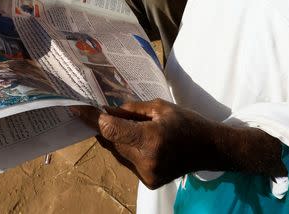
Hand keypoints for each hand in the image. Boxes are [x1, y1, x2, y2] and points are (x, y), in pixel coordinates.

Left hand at [73, 99, 285, 188]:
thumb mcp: (160, 108)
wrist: (211, 149)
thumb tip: (106, 111)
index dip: (94, 119)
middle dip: (105, 127)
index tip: (77, 109)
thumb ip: (131, 111)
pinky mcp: (149, 181)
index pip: (112, 131)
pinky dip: (126, 149)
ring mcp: (147, 174)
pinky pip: (127, 161)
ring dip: (115, 139)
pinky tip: (133, 138)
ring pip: (118, 153)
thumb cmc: (188, 123)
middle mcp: (147, 160)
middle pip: (112, 142)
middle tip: (94, 112)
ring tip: (121, 124)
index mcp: (152, 139)